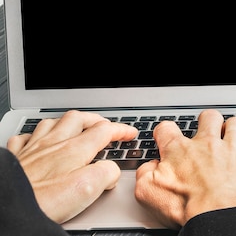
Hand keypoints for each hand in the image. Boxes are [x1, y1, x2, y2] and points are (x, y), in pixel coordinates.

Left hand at [6, 110, 137, 222]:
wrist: (8, 209)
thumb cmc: (43, 202)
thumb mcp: (88, 188)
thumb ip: (107, 173)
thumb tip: (111, 171)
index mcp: (75, 149)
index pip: (105, 130)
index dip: (121, 130)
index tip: (130, 134)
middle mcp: (54, 144)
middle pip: (79, 119)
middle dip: (96, 120)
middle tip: (105, 127)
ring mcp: (33, 149)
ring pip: (52, 123)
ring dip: (67, 123)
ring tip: (74, 129)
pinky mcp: (16, 160)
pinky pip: (25, 138)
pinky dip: (35, 136)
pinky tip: (37, 142)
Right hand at [135, 109, 235, 228]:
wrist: (220, 220)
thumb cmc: (189, 209)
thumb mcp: (149, 194)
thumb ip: (145, 175)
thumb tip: (149, 167)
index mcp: (180, 151)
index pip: (167, 128)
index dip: (165, 131)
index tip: (166, 136)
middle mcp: (207, 145)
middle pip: (208, 117)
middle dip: (207, 121)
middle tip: (207, 130)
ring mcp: (231, 151)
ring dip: (234, 128)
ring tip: (232, 136)